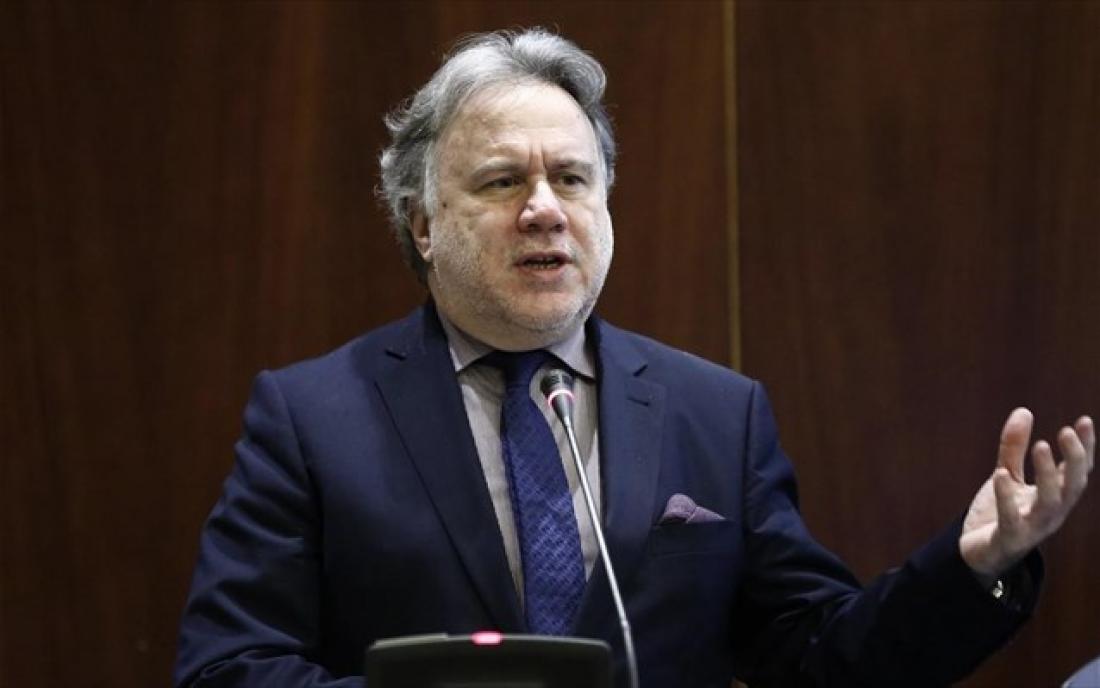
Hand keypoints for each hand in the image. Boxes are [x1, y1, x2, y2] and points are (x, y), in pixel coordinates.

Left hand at [960, 408, 1094, 581]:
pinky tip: (1001, 475)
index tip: (1085, 420)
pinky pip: (1012, 519)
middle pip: (1072, 486)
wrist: (977, 554)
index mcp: (1054, 497)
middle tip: (1067, 431)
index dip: (1084, 448)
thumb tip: (1023, 410)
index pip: (1076, 471)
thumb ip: (1013, 447)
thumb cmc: (999, 514)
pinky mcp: (1009, 538)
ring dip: (1048, 474)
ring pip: (1050, 502)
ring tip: (1041, 446)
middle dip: (1075, 459)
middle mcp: (1050, 512)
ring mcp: (1032, 527)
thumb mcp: (1008, 475)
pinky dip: (1007, 498)